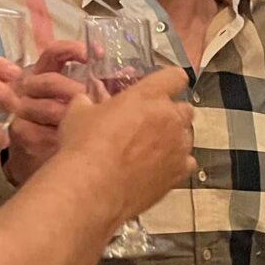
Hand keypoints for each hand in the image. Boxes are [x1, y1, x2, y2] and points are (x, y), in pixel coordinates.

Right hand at [6, 41, 86, 185]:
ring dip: (74, 116)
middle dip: (77, 90)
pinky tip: (77, 143)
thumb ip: (100, 88)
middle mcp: (28, 88)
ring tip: (93, 126)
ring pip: (50, 108)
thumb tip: (129, 72)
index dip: (73, 50)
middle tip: (96, 101)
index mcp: (44, 74)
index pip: (54, 53)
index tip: (98, 55)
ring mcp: (22, 110)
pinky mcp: (21, 134)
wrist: (42, 162)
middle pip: (50, 80)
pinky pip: (46, 131)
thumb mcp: (83, 104)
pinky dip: (66, 137)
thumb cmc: (66, 127)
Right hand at [58, 67, 195, 221]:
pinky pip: (186, 162)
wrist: (93, 188)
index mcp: (149, 95)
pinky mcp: (179, 172)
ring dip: (173, 139)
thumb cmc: (85, 146)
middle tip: (149, 123)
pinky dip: (176, 164)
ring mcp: (178, 146)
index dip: (168, 82)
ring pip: (186, 136)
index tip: (161, 89)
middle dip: (171, 113)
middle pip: (185, 108)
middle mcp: (170, 117)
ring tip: (150, 150)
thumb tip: (85, 100)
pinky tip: (157, 169)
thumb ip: (88, 101)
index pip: (175, 76)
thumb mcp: (78, 113)